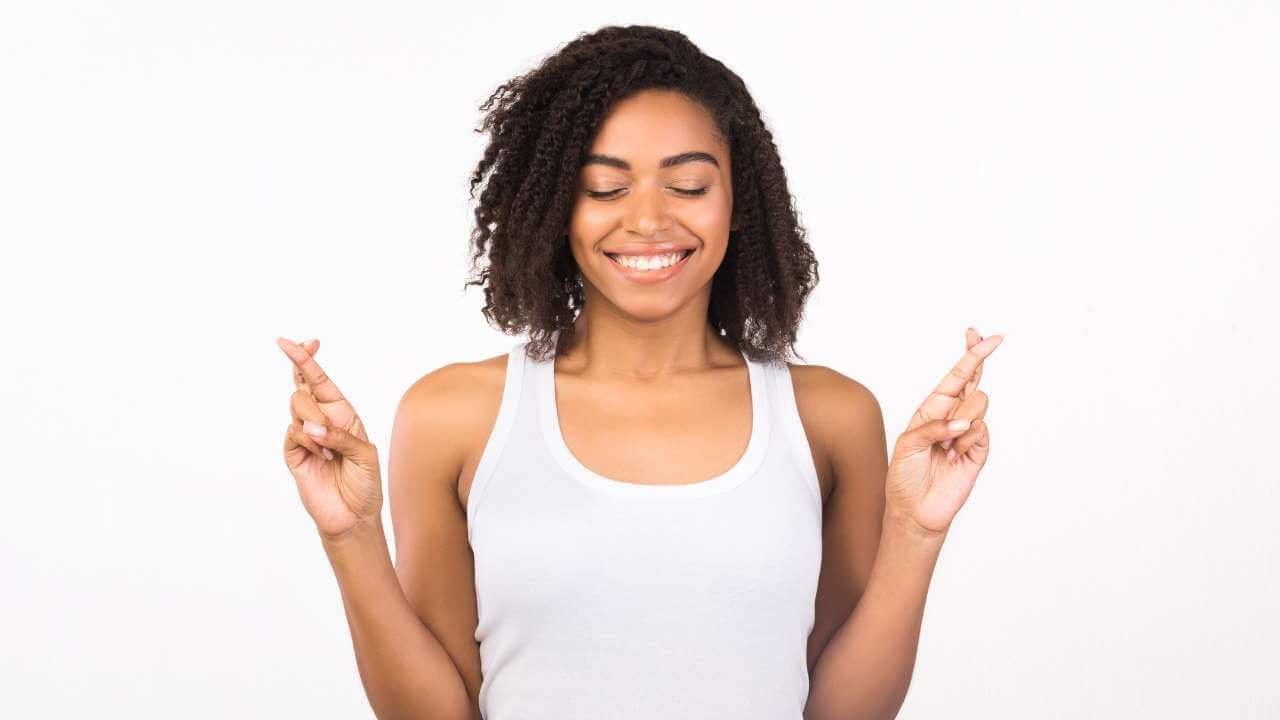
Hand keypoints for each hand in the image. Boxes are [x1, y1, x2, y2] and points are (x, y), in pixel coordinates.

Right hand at [277, 337, 382, 541]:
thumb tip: (311, 426)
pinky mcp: (293, 452)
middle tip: (327, 427)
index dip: (307, 359)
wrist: (353, 516)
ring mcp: (304, 435)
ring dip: (316, 424)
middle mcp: (321, 420)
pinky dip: (309, 441)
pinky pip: (293, 431)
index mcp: (341, 413)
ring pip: (296, 406)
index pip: (319, 379)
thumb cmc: (365, 483)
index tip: (299, 341)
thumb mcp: (364, 454)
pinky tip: (322, 457)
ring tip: (329, 450)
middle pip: (303, 387)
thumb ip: (340, 434)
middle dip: (311, 394)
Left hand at [884, 328, 1003, 536]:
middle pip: (975, 382)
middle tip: (972, 366)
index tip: (985, 335)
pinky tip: (954, 455)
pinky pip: (981, 431)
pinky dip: (965, 440)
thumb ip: (932, 427)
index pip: (958, 376)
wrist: (914, 510)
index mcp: (933, 408)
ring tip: (946, 445)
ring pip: (979, 404)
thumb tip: (962, 423)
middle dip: (977, 366)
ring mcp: (968, 433)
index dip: (972, 354)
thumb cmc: (904, 476)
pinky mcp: (979, 451)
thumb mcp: (908, 444)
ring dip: (960, 420)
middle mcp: (953, 417)